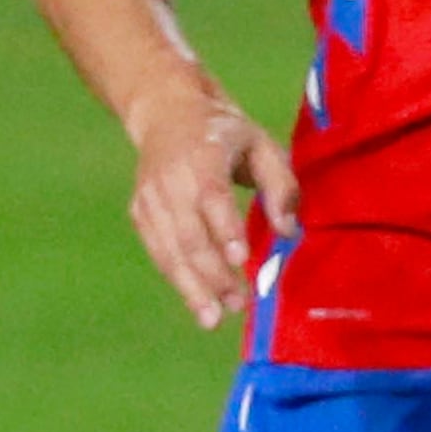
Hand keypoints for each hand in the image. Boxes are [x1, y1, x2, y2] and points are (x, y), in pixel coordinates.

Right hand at [124, 86, 294, 332]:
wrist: (166, 113)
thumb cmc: (226, 133)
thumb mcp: (263, 144)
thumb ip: (282, 185)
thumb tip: (290, 232)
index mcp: (202, 155)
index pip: (211, 196)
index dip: (223, 228)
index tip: (241, 259)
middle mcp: (169, 179)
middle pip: (187, 232)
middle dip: (212, 273)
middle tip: (237, 304)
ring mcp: (149, 197)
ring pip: (168, 249)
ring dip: (191, 286)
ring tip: (214, 318)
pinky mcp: (140, 212)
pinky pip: (158, 250)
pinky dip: (176, 277)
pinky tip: (196, 301)